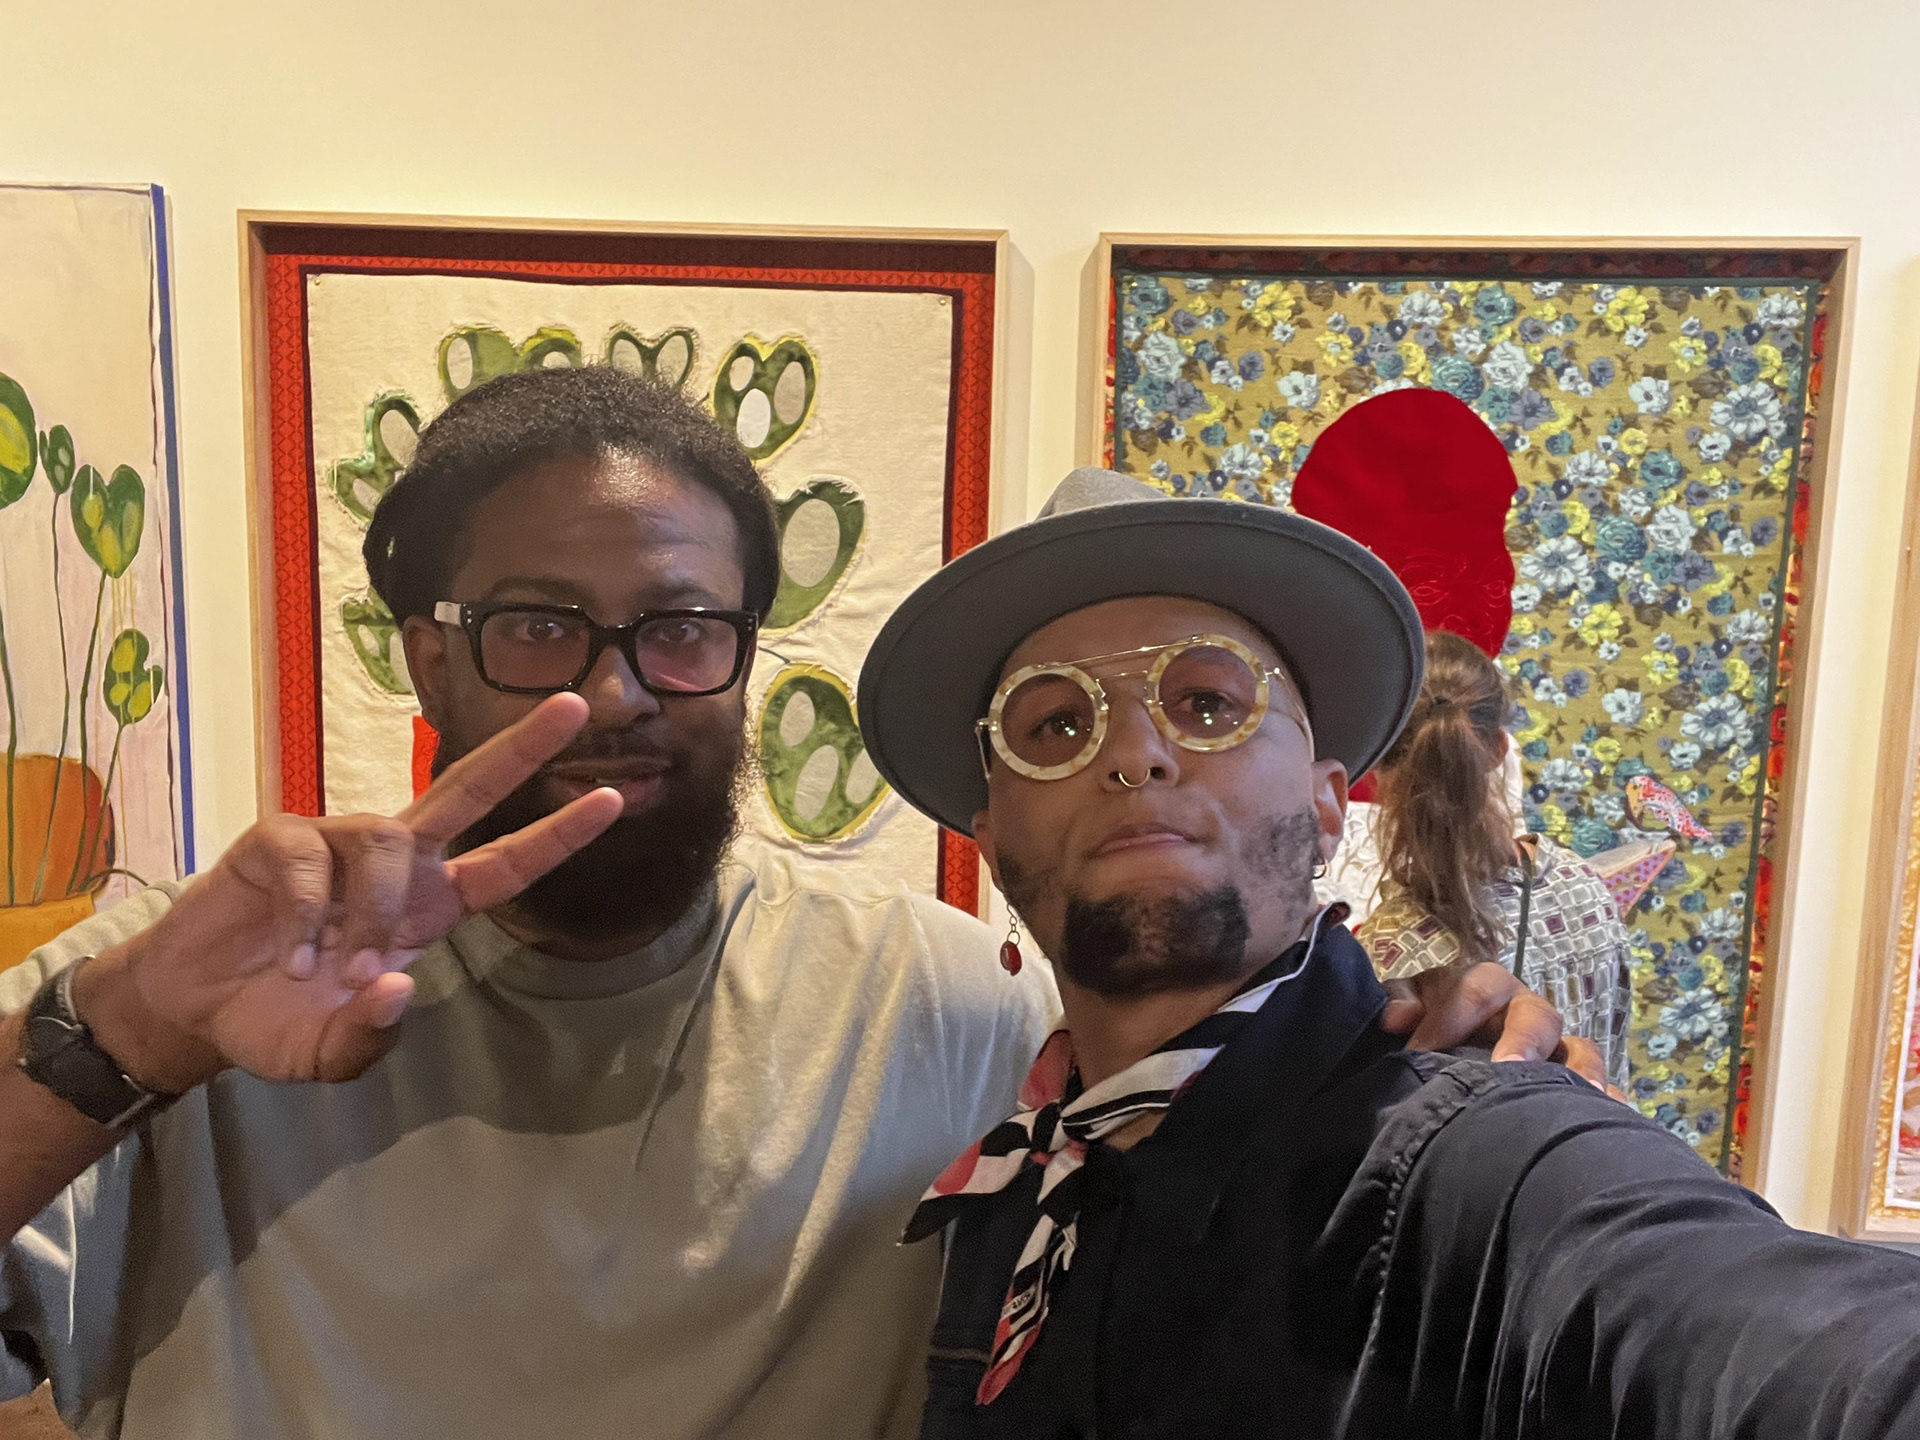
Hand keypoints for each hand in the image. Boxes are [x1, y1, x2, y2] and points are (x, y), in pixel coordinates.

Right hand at [79, 694, 619, 1090]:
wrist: (194, 1008)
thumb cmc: (280, 1019)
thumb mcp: (333, 1054)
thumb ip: (370, 1037)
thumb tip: (396, 985)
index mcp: (430, 904)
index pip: (507, 863)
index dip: (558, 833)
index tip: (615, 799)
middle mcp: (397, 859)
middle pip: (470, 788)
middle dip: (524, 748)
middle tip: (575, 705)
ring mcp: (339, 841)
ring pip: (387, 844)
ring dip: (370, 912)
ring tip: (339, 969)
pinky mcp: (280, 838)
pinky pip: (309, 861)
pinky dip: (306, 914)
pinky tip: (292, 952)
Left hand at [1379, 962, 1606, 1087]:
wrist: (1430, 1063)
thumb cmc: (1418, 1030)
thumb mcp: (1401, 1010)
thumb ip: (1396, 1004)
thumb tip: (1396, 1017)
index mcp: (1480, 989)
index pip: (1476, 986)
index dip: (1450, 1014)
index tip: (1420, 1052)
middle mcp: (1521, 1014)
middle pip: (1536, 1015)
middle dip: (1524, 1040)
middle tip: (1507, 1068)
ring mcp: (1551, 1051)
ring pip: (1578, 1051)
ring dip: (1578, 1072)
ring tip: (1573, 1097)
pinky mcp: (1568, 1085)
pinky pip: (1597, 1092)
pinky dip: (1607, 1103)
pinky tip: (1611, 1118)